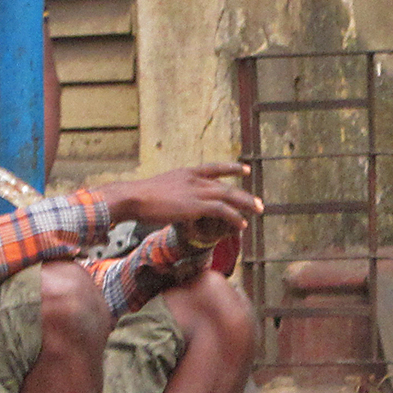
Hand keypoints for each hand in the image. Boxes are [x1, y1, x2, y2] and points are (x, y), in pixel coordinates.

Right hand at [100, 163, 262, 247]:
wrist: (133, 197)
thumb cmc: (139, 198)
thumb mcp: (158, 190)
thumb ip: (170, 194)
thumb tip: (170, 203)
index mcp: (185, 173)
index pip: (213, 167)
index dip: (231, 168)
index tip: (245, 169)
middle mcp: (194, 179)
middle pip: (226, 184)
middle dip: (244, 194)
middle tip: (259, 202)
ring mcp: (196, 191)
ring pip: (228, 196)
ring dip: (245, 204)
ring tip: (259, 211)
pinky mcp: (196, 205)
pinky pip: (222, 211)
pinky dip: (234, 217)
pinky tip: (242, 224)